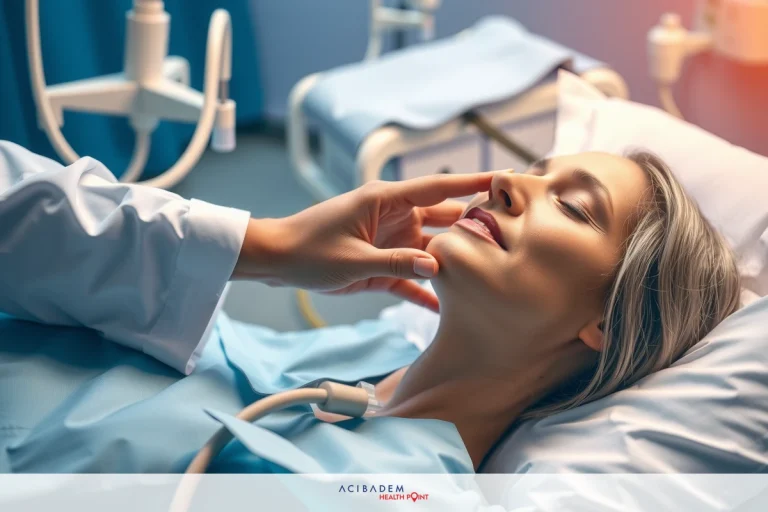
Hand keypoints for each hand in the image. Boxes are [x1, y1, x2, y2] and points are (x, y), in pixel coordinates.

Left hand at [233, 173, 491, 311]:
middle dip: (473, 224)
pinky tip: (446, 307)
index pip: (438, 188)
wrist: (276, 261)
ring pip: (431, 250)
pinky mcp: (381, 264)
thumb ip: (395, 263)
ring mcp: (390, 240)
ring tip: (487, 272)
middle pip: (443, 218)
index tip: (503, 179)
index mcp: (386, 201)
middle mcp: (394, 217)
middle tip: (509, 231)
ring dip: (453, 261)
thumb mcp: (352, 260)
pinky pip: (411, 277)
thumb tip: (435, 268)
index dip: (472, 184)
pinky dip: (426, 290)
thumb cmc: (307, 249)